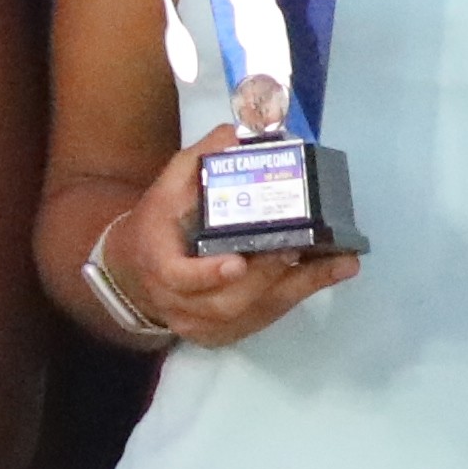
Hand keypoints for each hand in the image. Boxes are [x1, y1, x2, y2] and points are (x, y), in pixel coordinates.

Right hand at [95, 138, 362, 348]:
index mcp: (157, 262)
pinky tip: (328, 274)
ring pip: (250, 315)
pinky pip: (261, 321)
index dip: (207, 275)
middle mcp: (175, 302)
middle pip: (225, 302)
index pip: (179, 277)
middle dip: (267, 277)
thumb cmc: (158, 224)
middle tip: (300, 247)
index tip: (237, 263)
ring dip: (295, 288)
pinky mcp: (219, 335)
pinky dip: (297, 297)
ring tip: (334, 262)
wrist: (134, 273)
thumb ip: (200, 160)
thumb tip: (238, 133)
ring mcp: (198, 324)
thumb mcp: (168, 186)